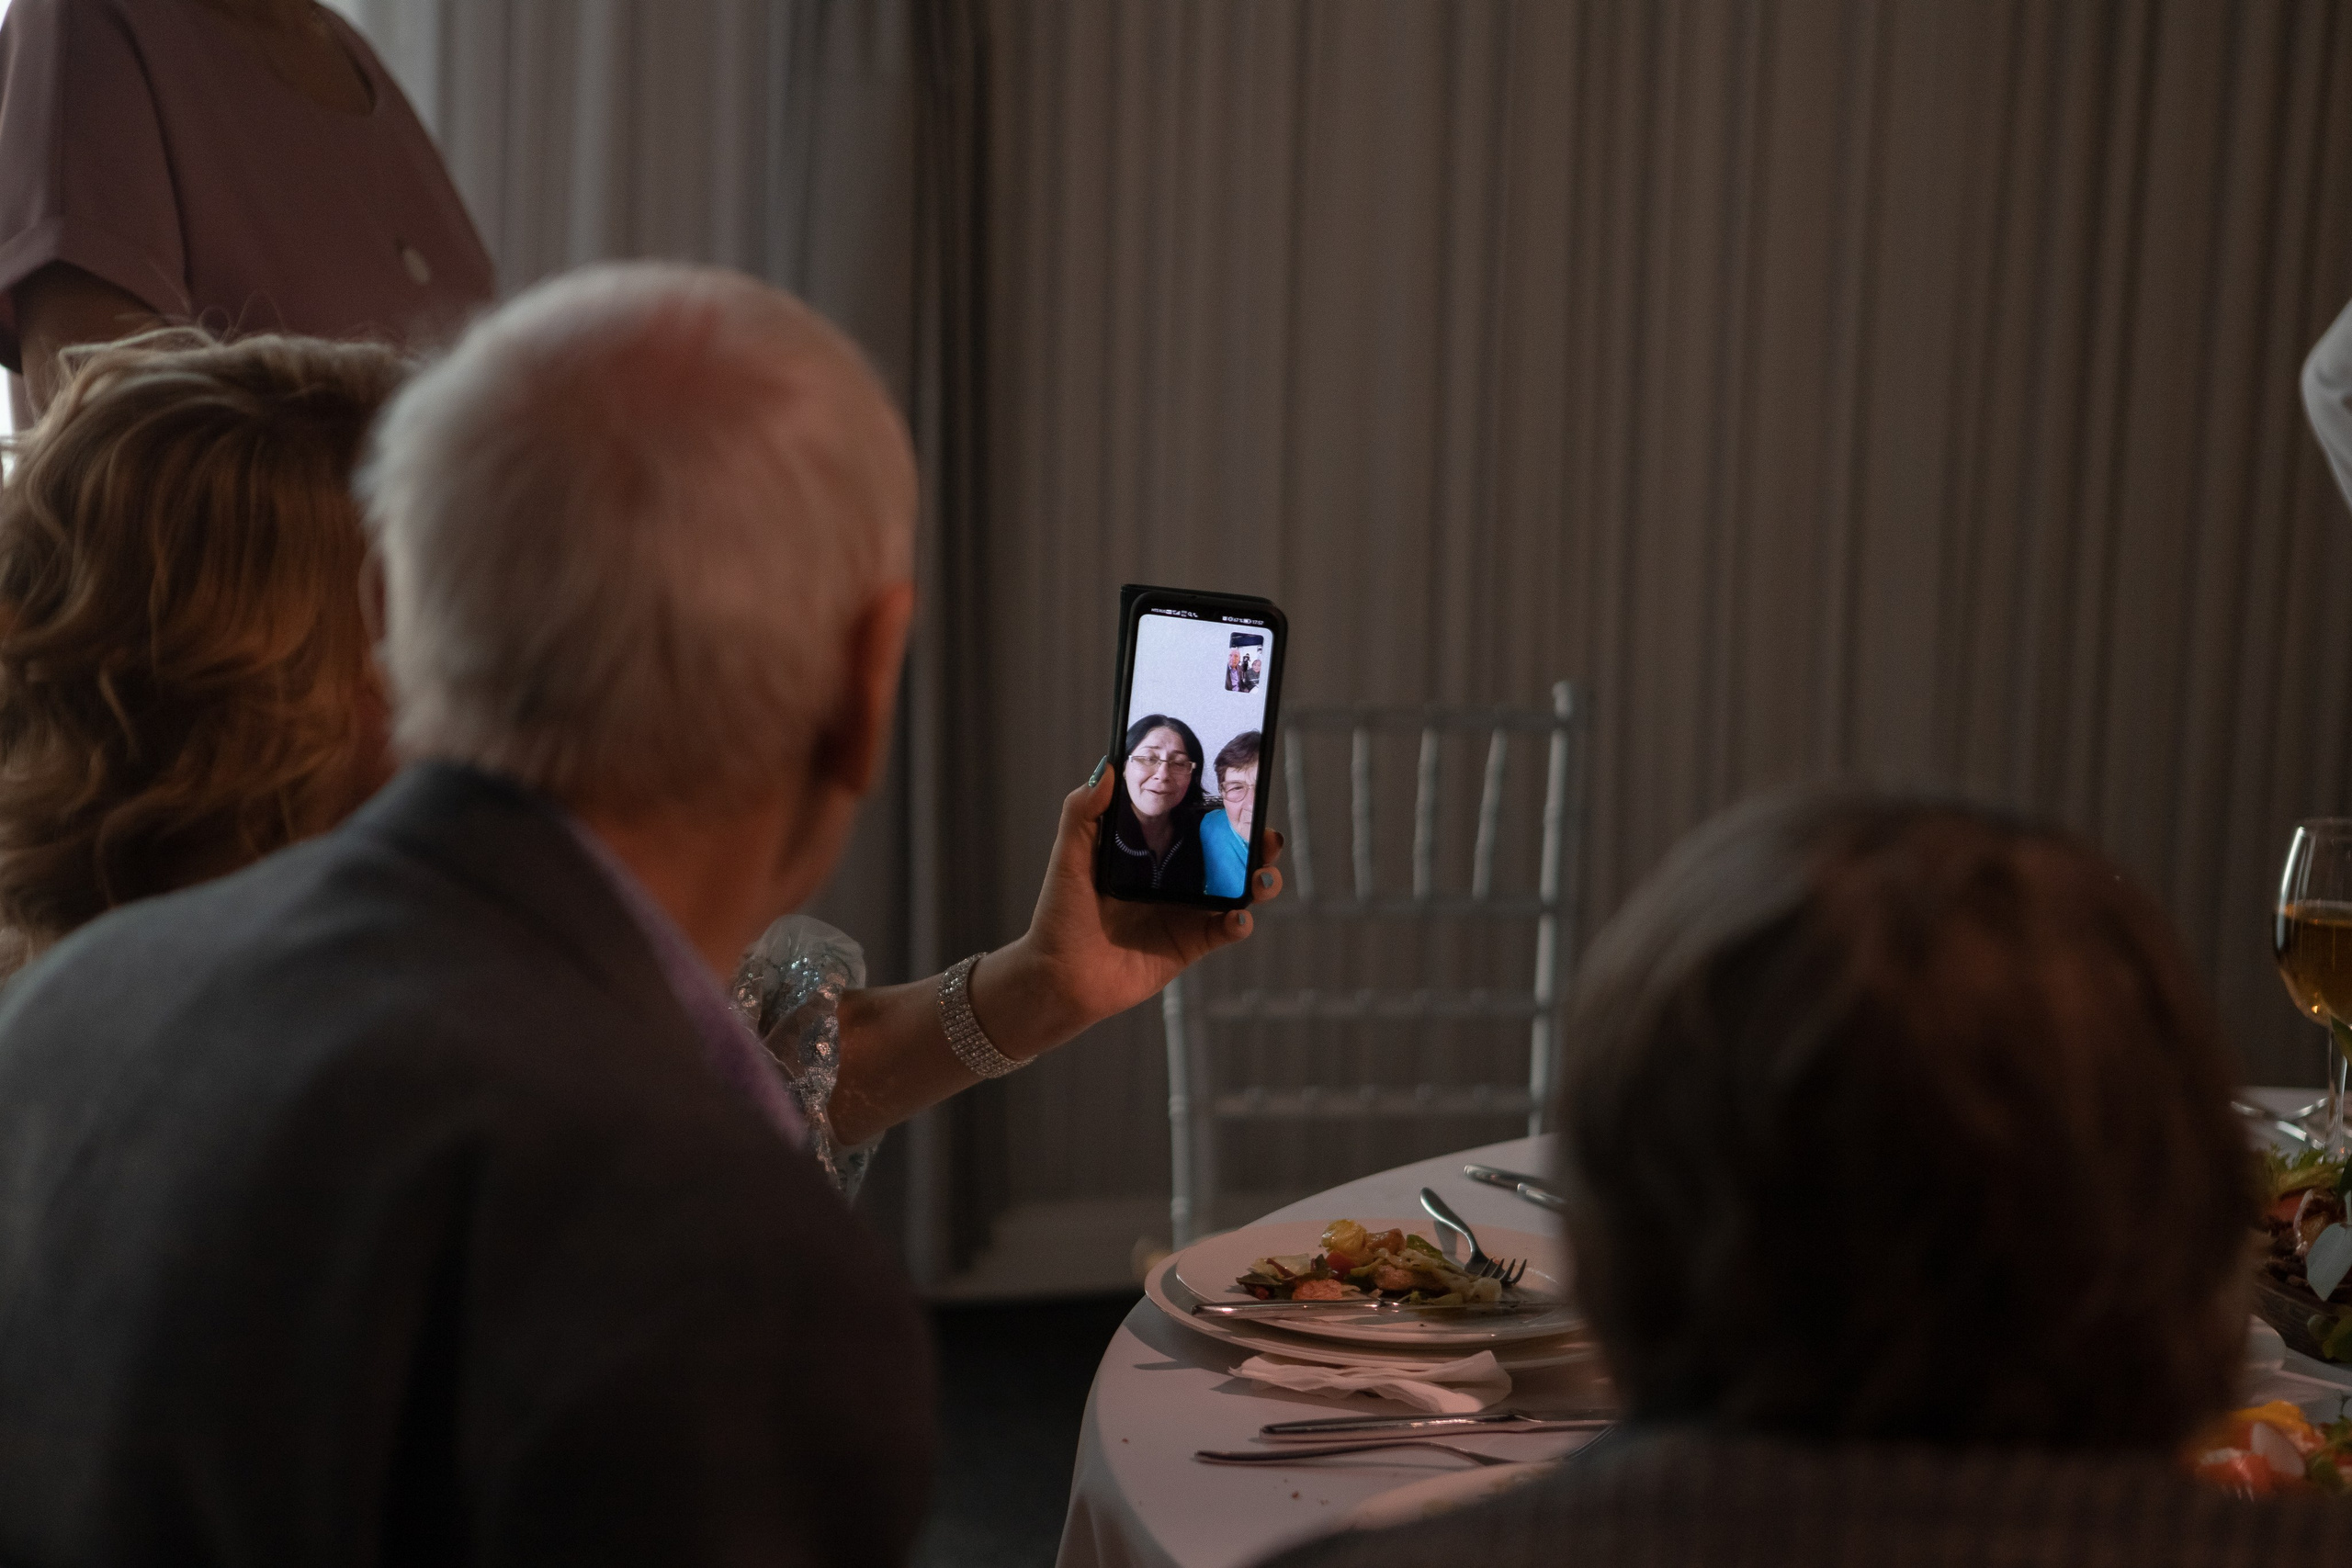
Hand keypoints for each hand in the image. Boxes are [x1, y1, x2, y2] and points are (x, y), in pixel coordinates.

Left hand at [974, 762, 1284, 1054]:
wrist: (1058, 979)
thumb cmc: (1059, 917)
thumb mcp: (1068, 858)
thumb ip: (1082, 813)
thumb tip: (1107, 767)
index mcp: (1148, 851)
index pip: (1191, 822)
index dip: (1219, 808)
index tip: (1242, 791)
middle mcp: (1171, 878)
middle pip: (1224, 854)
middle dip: (1253, 843)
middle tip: (1268, 836)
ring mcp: (1183, 912)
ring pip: (1235, 890)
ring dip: (1258, 881)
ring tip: (1264, 877)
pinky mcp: (1189, 944)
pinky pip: (1224, 930)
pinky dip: (1239, 922)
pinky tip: (1239, 916)